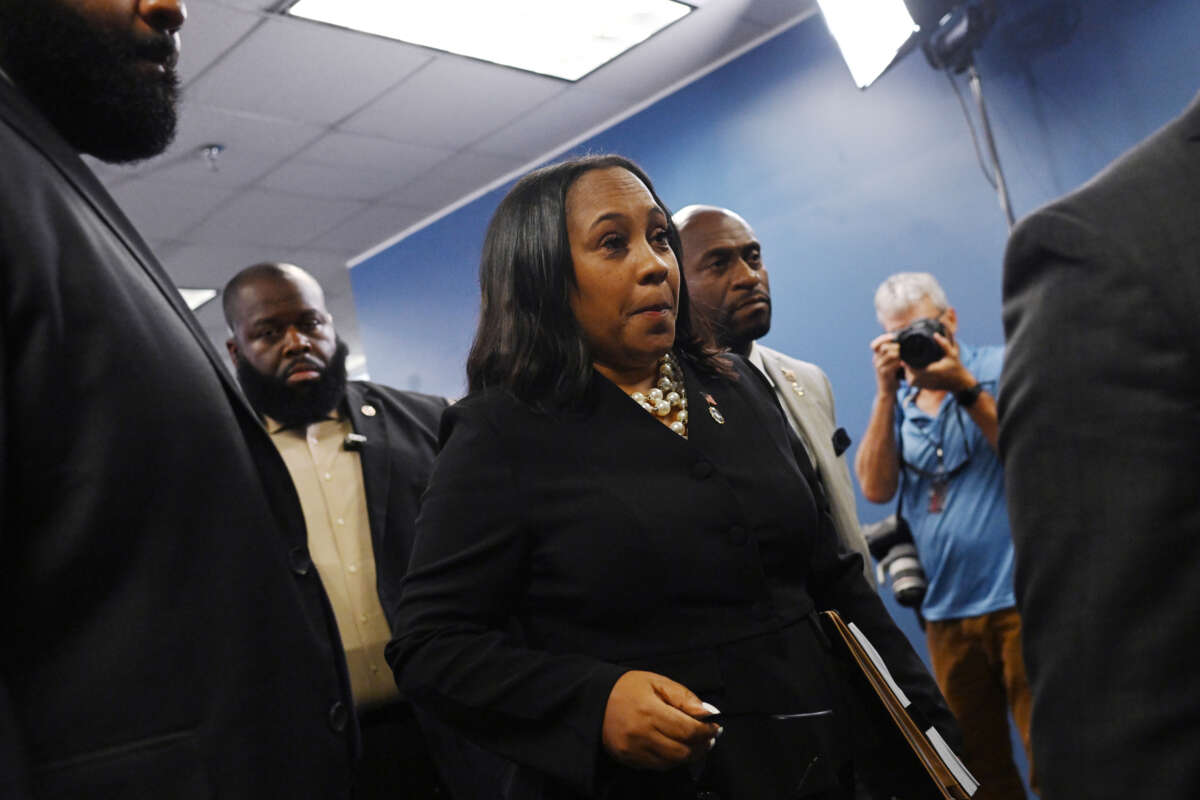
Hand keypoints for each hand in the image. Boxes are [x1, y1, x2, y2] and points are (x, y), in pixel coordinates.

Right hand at [601, 671, 720, 769]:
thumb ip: (684, 697)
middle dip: (701, 746)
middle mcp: (641, 735)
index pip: (688, 730)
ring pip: (672, 763)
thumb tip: (708, 713)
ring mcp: (634, 750)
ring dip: (688, 755)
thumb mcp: (657, 682)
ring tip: (694, 743)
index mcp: (650, 711)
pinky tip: (675, 747)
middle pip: (683, 751)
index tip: (715, 727)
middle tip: (708, 737)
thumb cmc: (627, 687)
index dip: (707, 731)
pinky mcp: (628, 759)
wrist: (595, 699)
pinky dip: (671, 759)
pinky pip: (658, 766)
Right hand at [870, 332, 902, 394]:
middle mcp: (876, 360)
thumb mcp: (891, 363)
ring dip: (900, 352)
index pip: (874, 344)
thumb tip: (903, 343)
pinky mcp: (884, 373)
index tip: (893, 336)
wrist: (887, 391)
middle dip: (896, 345)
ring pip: (889, 354)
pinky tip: (905, 362)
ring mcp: (879, 367)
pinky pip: (893, 364)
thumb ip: (893, 354)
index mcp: (876, 356)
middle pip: (884, 347)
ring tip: (907, 353)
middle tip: (905, 346)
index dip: (883, 338)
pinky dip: (901, 361)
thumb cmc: (892, 375)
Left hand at [907, 332, 973, 391]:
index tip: (905, 353)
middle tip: (905, 357)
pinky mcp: (926, 388)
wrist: (960, 383)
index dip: (906, 361)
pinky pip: (914, 384)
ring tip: (907, 362)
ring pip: (910, 380)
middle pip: (908, 374)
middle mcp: (926, 380)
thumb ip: (944, 344)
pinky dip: (911, 377)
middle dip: (905, 366)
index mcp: (930, 371)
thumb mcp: (952, 354)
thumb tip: (935, 334)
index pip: (910, 368)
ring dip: (907, 372)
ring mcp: (925, 385)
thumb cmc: (956, 367)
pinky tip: (910, 370)